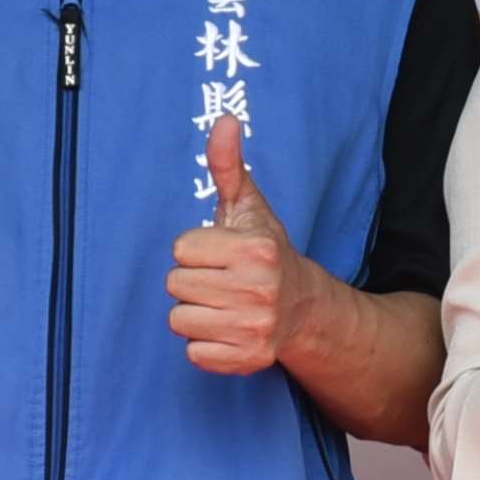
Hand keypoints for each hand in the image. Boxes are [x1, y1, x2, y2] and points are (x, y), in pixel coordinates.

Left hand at [170, 116, 312, 378]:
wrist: (303, 310)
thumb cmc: (265, 253)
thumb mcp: (249, 208)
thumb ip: (229, 166)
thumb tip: (225, 120)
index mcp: (256, 250)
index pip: (181, 250)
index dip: (196, 250)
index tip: (220, 253)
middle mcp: (259, 289)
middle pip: (176, 285)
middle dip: (193, 281)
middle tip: (221, 280)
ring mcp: (255, 328)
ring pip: (179, 319)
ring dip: (195, 313)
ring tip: (222, 305)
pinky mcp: (247, 359)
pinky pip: (192, 353)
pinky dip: (204, 344)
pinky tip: (226, 329)